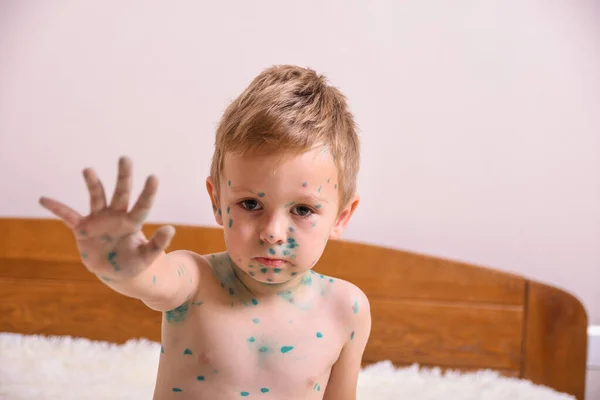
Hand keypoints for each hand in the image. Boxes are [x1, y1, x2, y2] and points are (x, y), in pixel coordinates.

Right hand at [39, 156, 174, 279]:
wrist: (114, 270)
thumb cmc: (132, 262)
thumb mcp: (145, 257)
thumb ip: (157, 245)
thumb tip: (170, 228)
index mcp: (133, 223)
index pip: (142, 206)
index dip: (148, 192)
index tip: (154, 177)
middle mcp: (116, 215)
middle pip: (121, 192)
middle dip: (124, 176)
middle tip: (125, 158)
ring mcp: (99, 220)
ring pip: (97, 197)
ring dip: (93, 184)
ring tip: (88, 170)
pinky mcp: (82, 228)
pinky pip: (67, 216)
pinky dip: (57, 208)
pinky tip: (43, 199)